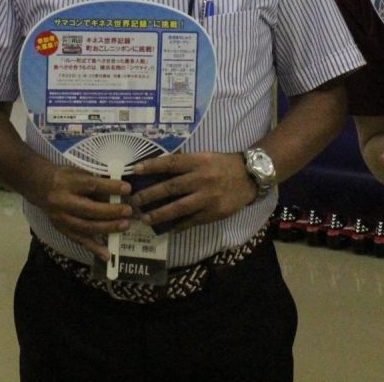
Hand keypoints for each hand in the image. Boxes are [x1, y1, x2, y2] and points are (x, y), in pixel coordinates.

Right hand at [38, 165, 131, 260]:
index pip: (91, 185)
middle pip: (89, 209)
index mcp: (68, 183)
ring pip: (86, 227)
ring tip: (125, 225)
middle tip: (129, 211)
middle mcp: (63, 202)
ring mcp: (62, 218)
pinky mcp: (62, 230)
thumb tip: (119, 193)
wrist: (40, 187)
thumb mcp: (79, 173)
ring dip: (108, 228)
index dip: (110, 187)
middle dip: (111, 211)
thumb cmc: (66, 177)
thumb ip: (96, 182)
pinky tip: (107, 255)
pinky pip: (80, 240)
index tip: (127, 188)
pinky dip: (94, 248)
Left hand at [129, 151, 256, 231]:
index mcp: (199, 162)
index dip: (152, 166)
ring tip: (145, 218)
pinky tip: (167, 228)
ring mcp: (208, 198)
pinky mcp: (214, 213)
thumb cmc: (222, 165)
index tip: (135, 170)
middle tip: (134, 201)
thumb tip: (157, 167)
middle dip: (149, 195)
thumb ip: (184, 162)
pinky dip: (178, 225)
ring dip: (159, 214)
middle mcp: (202, 179)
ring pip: (178, 208)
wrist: (249, 178)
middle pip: (170, 188)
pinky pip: (192, 221)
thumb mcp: (204, 156)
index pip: (171, 163)